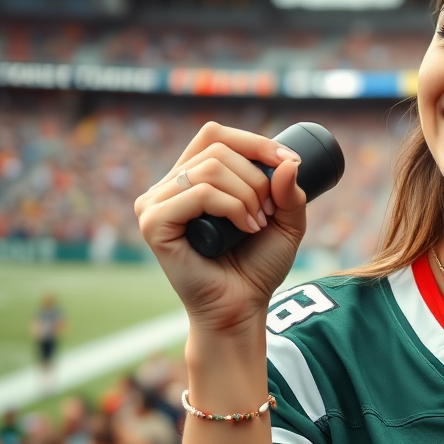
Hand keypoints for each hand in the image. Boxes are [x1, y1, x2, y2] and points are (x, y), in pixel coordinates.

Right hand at [135, 122, 307, 333]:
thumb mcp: (286, 223)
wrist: (242, 307)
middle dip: (256, 178)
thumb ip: (291, 193)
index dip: (255, 142)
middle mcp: (168, 186)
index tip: (290, 161)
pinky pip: (198, 193)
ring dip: (247, 195)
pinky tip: (244, 229)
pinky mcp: (153, 223)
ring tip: (257, 225)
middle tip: (269, 212)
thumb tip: (289, 162)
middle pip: (218, 149)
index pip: (216, 136)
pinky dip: (231, 207)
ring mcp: (156, 203)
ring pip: (210, 169)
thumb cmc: (257, 267)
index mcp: (192, 178)